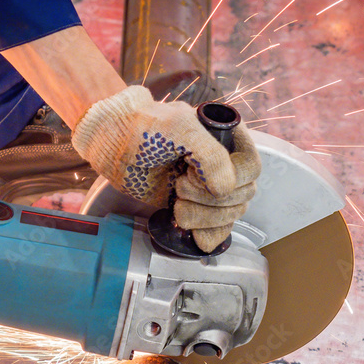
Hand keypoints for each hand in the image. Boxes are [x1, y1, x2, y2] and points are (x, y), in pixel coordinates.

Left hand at [71, 85, 260, 251]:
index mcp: (226, 138)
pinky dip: (209, 235)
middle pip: (243, 194)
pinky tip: (196, 236)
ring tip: (177, 204)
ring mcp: (208, 186)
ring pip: (231, 213)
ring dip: (206, 217)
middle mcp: (223, 163)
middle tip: (180, 187)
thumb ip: (210, 155)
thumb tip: (227, 190)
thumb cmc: (143, 127)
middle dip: (211, 198)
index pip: (251, 166)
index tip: (198, 175)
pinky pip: (217, 228)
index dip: (231, 177)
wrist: (112, 144)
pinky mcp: (194, 206)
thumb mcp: (180, 129)